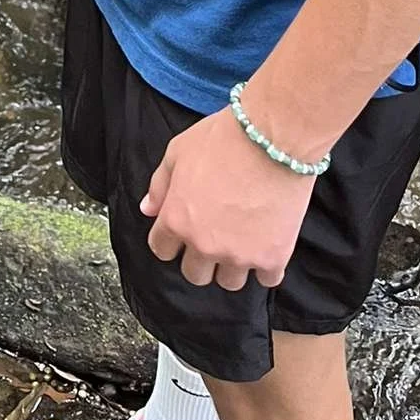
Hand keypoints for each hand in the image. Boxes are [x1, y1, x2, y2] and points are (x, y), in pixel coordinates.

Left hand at [141, 107, 316, 291]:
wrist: (272, 137)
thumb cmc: (222, 138)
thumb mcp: (178, 151)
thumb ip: (160, 184)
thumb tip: (148, 209)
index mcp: (176, 220)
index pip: (162, 250)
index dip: (171, 238)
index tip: (185, 227)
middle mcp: (204, 244)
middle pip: (194, 274)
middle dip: (201, 257)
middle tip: (216, 233)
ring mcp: (238, 255)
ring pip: (229, 282)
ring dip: (233, 264)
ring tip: (243, 237)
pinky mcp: (272, 258)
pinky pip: (266, 280)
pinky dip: (267, 265)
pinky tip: (268, 242)